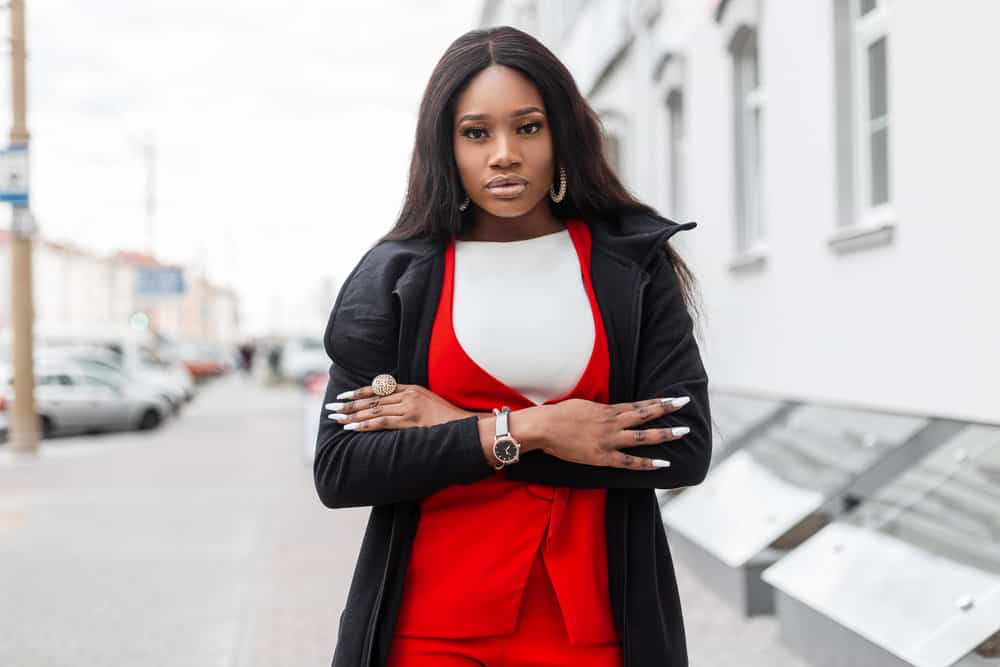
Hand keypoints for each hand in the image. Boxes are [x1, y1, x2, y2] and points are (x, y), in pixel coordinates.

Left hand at [326, 383, 473, 430]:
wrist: (468, 427)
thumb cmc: (450, 421)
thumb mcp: (430, 404)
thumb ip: (411, 403)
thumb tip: (390, 410)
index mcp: (413, 389)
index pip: (379, 388)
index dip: (359, 392)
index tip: (343, 397)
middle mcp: (409, 395)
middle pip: (372, 398)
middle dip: (349, 404)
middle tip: (329, 408)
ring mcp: (410, 407)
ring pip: (374, 410)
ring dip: (352, 415)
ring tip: (336, 418)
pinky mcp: (411, 420)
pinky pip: (382, 422)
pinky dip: (365, 424)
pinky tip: (352, 426)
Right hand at [531, 396, 690, 470]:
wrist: (544, 427)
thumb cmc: (558, 416)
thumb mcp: (582, 407)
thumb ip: (599, 411)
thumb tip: (608, 412)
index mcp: (607, 410)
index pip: (638, 405)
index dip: (657, 402)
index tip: (673, 399)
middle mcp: (612, 422)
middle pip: (645, 414)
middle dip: (667, 409)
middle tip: (685, 403)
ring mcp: (609, 439)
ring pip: (643, 436)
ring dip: (664, 433)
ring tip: (683, 431)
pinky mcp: (603, 456)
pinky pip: (630, 461)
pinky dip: (647, 463)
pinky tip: (663, 463)